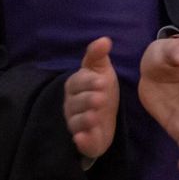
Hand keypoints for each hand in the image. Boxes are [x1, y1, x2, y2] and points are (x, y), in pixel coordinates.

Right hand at [65, 37, 117, 162]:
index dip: (88, 82)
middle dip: (87, 100)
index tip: (102, 80)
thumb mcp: (101, 69)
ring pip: (77, 121)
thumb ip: (98, 55)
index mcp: (75, 86)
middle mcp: (72, 105)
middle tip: (101, 98)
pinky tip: (82, 138)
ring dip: (85, 119)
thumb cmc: (100, 88)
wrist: (106, 115)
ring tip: (96, 116)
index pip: (77, 82)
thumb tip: (104, 39)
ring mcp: (76, 123)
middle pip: (76, 102)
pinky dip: (81, 140)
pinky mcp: (84, 139)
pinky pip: (79, 140)